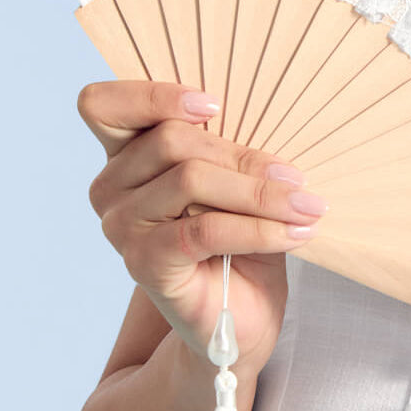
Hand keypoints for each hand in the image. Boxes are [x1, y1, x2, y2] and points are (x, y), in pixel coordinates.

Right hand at [79, 80, 327, 375]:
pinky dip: (260, 228)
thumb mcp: (237, 178)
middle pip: (172, 139)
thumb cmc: (241, 234)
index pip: (104, 105)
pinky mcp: (144, 264)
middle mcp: (111, 187)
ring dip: (261, 192)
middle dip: (245, 158)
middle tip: (297, 178)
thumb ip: (230, 146)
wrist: (241, 314)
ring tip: (306, 206)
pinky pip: (206, 228)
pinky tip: (297, 233)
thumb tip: (273, 119)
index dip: (153, 97)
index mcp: (127, 154)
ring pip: (191, 178)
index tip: (215, 107)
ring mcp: (122, 227)